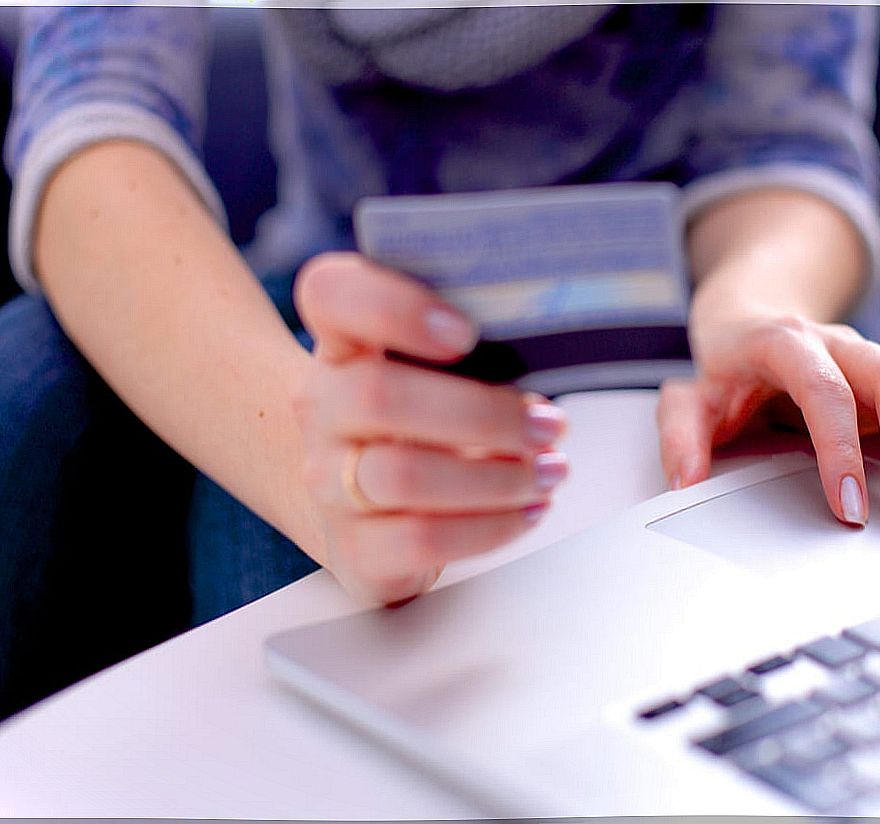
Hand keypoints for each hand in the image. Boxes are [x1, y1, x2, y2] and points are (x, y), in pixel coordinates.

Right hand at [292, 253, 567, 604]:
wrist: (374, 511)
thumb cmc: (427, 424)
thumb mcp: (438, 373)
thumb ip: (475, 346)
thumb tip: (557, 346)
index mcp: (344, 344)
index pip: (331, 295)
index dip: (392, 305)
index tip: (466, 332)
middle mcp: (322, 407)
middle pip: (377, 396)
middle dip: (482, 413)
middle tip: (548, 425)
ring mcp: (329, 481)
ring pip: (403, 476)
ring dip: (497, 476)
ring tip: (549, 472)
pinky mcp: (355, 548)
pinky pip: (420, 538)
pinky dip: (489, 527)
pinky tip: (527, 510)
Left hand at [657, 312, 879, 526]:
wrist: (752, 319)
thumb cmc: (726, 368)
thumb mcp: (690, 398)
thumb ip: (681, 436)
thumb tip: (686, 481)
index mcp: (784, 344)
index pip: (823, 390)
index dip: (840, 448)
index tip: (849, 508)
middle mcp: (839, 344)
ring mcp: (875, 354)